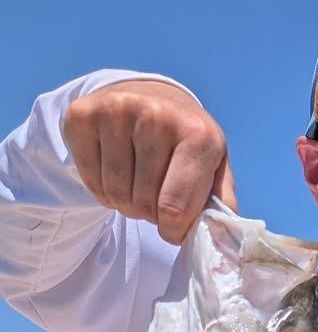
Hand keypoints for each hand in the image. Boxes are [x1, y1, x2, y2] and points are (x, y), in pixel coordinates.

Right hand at [62, 78, 236, 245]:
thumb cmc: (184, 141)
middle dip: (149, 213)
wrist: (148, 95)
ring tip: (136, 183)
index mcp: (198, 133)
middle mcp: (157, 115)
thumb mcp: (214, 165)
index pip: (175, 208)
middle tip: (154, 195)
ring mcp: (117, 110)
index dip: (172, 230)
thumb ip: (220, 202)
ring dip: (125, 203)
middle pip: (143, 204)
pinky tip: (114, 170)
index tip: (174, 226)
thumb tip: (218, 236)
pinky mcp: (83, 115)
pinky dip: (101, 189)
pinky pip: (89, 180)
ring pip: (115, 195)